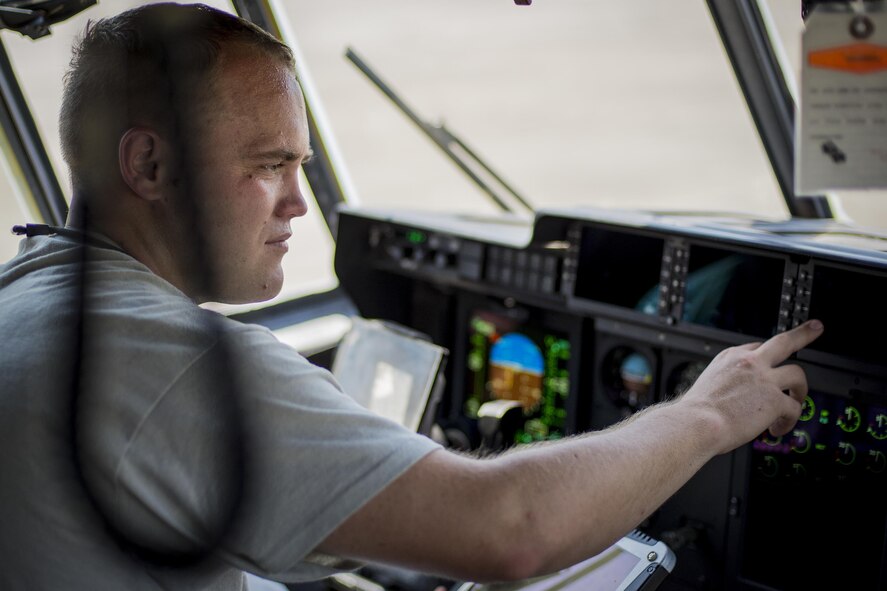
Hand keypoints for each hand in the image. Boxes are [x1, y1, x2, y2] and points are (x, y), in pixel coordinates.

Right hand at [679, 320, 823, 455]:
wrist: (697, 423)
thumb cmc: (696, 411)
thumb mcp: (708, 384)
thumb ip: (727, 383)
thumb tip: (737, 398)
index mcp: (730, 358)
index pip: (757, 348)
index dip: (767, 357)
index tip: (772, 362)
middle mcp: (749, 363)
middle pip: (784, 341)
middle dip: (803, 334)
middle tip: (816, 327)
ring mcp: (764, 379)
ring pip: (798, 374)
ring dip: (800, 390)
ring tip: (796, 402)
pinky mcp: (775, 400)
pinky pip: (794, 409)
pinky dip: (788, 421)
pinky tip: (777, 429)